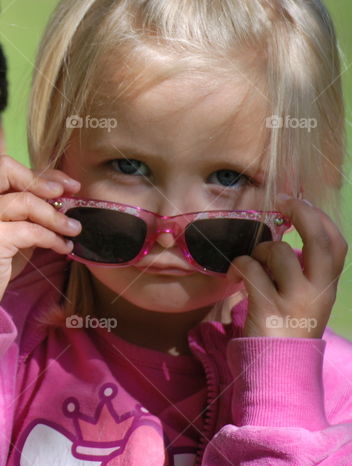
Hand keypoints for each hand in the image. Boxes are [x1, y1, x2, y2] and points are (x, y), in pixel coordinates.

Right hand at [0, 155, 80, 337]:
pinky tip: (63, 247)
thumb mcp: (11, 228)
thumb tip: (64, 198)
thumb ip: (28, 211)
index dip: (39, 173)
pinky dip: (53, 238)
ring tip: (74, 229)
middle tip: (68, 197)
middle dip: (43, 182)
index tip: (65, 185)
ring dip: (56, 216)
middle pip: (9, 171)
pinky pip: (31, 231)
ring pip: (26, 202)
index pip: (7, 167)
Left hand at [226, 194, 347, 338]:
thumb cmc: (285, 328)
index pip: (337, 244)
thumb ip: (302, 271)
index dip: (319, 218)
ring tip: (251, 267)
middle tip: (280, 203)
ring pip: (276, 251)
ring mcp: (296, 300)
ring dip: (256, 250)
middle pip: (319, 240)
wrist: (277, 369)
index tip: (299, 202)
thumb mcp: (305, 299)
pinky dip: (238, 266)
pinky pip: (250, 268)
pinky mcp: (269, 307)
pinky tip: (234, 277)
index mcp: (328, 287)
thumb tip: (284, 232)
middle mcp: (319, 291)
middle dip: (301, 214)